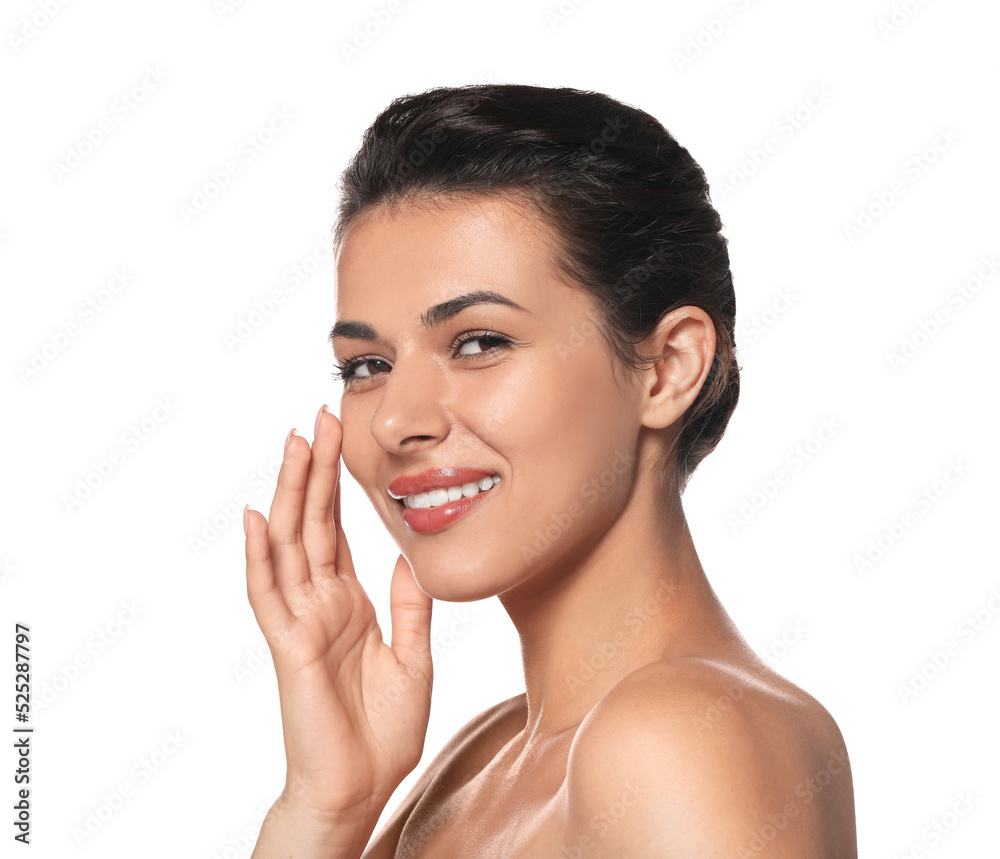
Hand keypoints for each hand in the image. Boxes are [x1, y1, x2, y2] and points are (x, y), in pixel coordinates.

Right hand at [244, 405, 432, 825]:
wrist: (363, 786)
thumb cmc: (383, 730)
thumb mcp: (413, 657)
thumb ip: (408, 606)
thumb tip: (406, 557)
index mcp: (350, 603)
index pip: (338, 531)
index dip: (337, 486)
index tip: (339, 438)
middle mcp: (320, 603)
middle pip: (313, 524)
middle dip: (314, 471)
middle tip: (315, 418)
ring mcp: (301, 622)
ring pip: (288, 545)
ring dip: (289, 494)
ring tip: (292, 444)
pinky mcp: (290, 647)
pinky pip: (268, 594)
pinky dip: (259, 555)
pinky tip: (256, 516)